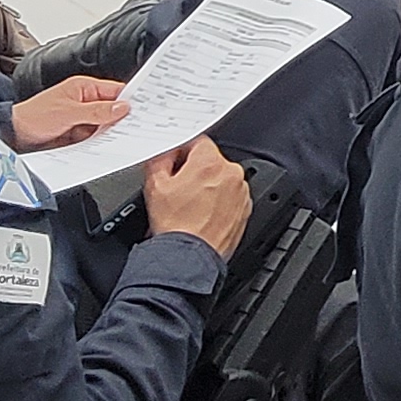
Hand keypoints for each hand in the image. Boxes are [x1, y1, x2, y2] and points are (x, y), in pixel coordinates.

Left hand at [9, 74, 125, 150]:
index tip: (144, 110)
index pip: (115, 91)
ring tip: (121, 141)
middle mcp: (84, 102)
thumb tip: (122, 108)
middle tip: (136, 129)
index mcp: (83, 88)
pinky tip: (104, 149)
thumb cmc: (33, 116)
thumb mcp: (68, 113)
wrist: (13, 135)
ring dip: (110, 134)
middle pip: (112, 110)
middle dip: (122, 120)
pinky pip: (95, 139)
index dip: (130, 100)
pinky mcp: (77, 135)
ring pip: (105, 126)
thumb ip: (96, 111)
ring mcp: (81, 119)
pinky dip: (100, 144)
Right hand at [144, 137, 252, 255]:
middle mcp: (231, 175)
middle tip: (180, 189)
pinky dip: (219, 203)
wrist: (188, 258)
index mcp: (210, 162)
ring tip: (191, 206)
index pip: (197, 142)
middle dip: (195, 171)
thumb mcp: (154, 185)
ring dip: (209, 187)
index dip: (181, 153)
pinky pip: (231, 198)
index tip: (175, 165)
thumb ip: (160, 158)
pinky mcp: (245, 211)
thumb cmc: (175, 226)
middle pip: (211, 161)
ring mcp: (241, 194)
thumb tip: (166, 152)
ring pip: (222, 180)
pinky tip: (203, 215)